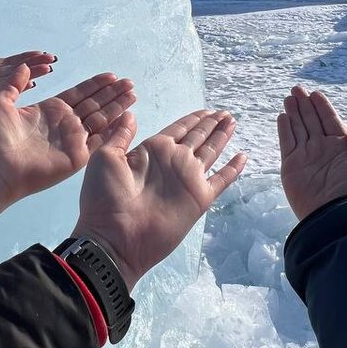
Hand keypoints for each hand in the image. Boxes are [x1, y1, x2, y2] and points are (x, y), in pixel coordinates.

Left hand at [0, 24, 55, 132]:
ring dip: (25, 77)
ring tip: (46, 69)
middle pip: (9, 73)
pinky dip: (5, 90)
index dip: (20, 59)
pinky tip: (22, 84)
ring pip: (5, 84)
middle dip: (31, 66)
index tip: (39, 52)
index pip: (1, 64)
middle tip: (52, 59)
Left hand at [0, 67, 136, 239]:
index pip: (80, 93)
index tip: (111, 75)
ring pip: (101, 119)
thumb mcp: (1, 103)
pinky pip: (100, 141)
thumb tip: (25, 65)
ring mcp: (73, 140)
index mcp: (51, 110)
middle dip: (112, 93)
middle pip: (95, 104)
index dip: (95, 84)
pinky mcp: (77, 156)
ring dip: (117, 107)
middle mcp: (65, 124)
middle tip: (129, 82)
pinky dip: (113, 130)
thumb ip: (15, 84)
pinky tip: (126, 119)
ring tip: (132, 94)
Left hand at [73, 109, 246, 290]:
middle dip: (211, 124)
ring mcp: (187, 180)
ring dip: (222, 137)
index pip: (178, 129)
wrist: (114, 237)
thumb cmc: (104, 198)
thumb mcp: (105, 158)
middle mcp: (173, 162)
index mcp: (152, 150)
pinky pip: (221, 180)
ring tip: (233, 123)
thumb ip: (120, 135)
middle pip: (198, 137)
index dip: (193, 119)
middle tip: (225, 113)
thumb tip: (129, 113)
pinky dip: (232, 169)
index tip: (207, 110)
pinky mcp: (199, 199)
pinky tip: (242, 157)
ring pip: (211, 152)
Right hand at [277, 87, 346, 221]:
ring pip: (298, 129)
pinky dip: (284, 129)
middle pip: (312, 122)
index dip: (322, 107)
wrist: (337, 215)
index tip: (315, 94)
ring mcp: (306, 157)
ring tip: (289, 98)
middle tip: (296, 89)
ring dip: (293, 113)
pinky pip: (287, 142)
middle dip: (304, 105)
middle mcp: (323, 150)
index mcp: (342, 148)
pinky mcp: (291, 166)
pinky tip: (283, 116)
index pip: (330, 122)